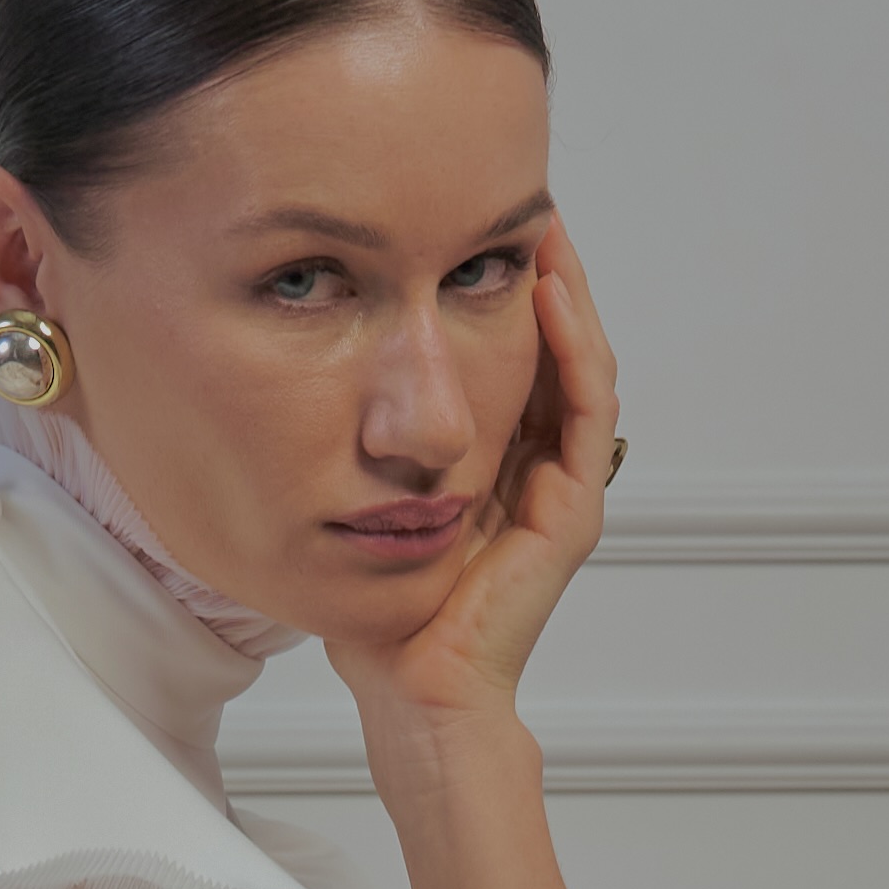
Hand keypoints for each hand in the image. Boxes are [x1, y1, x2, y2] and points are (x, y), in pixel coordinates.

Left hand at [321, 218, 620, 748]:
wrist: (408, 687)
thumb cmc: (378, 610)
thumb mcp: (358, 494)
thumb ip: (357, 439)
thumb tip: (305, 358)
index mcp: (493, 461)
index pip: (510, 353)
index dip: (499, 289)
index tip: (471, 224)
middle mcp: (535, 467)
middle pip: (554, 347)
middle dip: (544, 274)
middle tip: (524, 201)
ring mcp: (561, 487)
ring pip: (580, 365)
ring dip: (567, 293)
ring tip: (545, 230)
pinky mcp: (570, 511)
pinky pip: (583, 410)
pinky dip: (572, 348)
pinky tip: (549, 295)